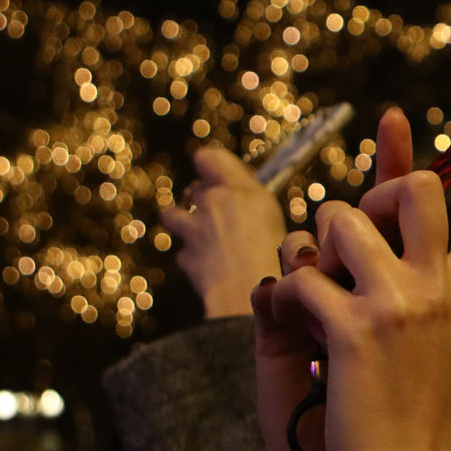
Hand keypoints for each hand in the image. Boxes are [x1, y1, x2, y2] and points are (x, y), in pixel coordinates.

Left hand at [161, 146, 288, 319]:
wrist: (250, 293)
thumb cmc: (276, 256)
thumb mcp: (276, 216)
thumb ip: (253, 199)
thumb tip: (244, 197)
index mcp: (237, 188)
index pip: (207, 157)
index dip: (209, 165)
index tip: (215, 173)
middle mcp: (211, 204)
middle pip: (196, 188)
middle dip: (204, 200)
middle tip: (224, 214)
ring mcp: (194, 231)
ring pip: (174, 216)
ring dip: (184, 222)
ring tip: (202, 234)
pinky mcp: (186, 258)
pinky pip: (185, 253)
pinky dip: (194, 259)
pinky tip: (212, 267)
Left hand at [272, 105, 450, 450]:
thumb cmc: (410, 422)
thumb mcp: (434, 346)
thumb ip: (422, 294)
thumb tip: (385, 251)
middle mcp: (441, 288)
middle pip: (415, 187)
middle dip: (369, 197)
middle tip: (350, 243)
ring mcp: (401, 303)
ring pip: (338, 220)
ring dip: (312, 252)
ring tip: (317, 302)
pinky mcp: (355, 327)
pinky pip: (300, 275)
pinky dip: (285, 299)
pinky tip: (300, 337)